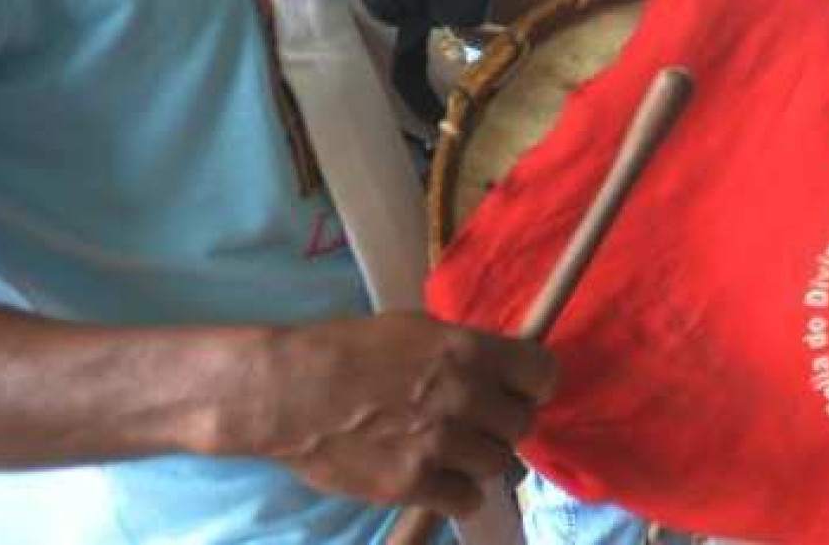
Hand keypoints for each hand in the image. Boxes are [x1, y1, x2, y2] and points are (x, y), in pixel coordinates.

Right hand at [228, 313, 554, 517]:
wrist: (286, 390)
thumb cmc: (344, 349)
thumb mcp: (414, 328)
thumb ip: (463, 350)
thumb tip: (499, 368)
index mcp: (467, 350)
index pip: (543, 374)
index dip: (534, 386)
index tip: (519, 392)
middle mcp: (463, 396)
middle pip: (521, 424)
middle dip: (501, 425)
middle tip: (474, 424)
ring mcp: (439, 443)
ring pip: (497, 464)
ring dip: (478, 460)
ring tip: (449, 450)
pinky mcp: (412, 483)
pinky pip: (466, 499)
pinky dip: (456, 493)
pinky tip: (435, 479)